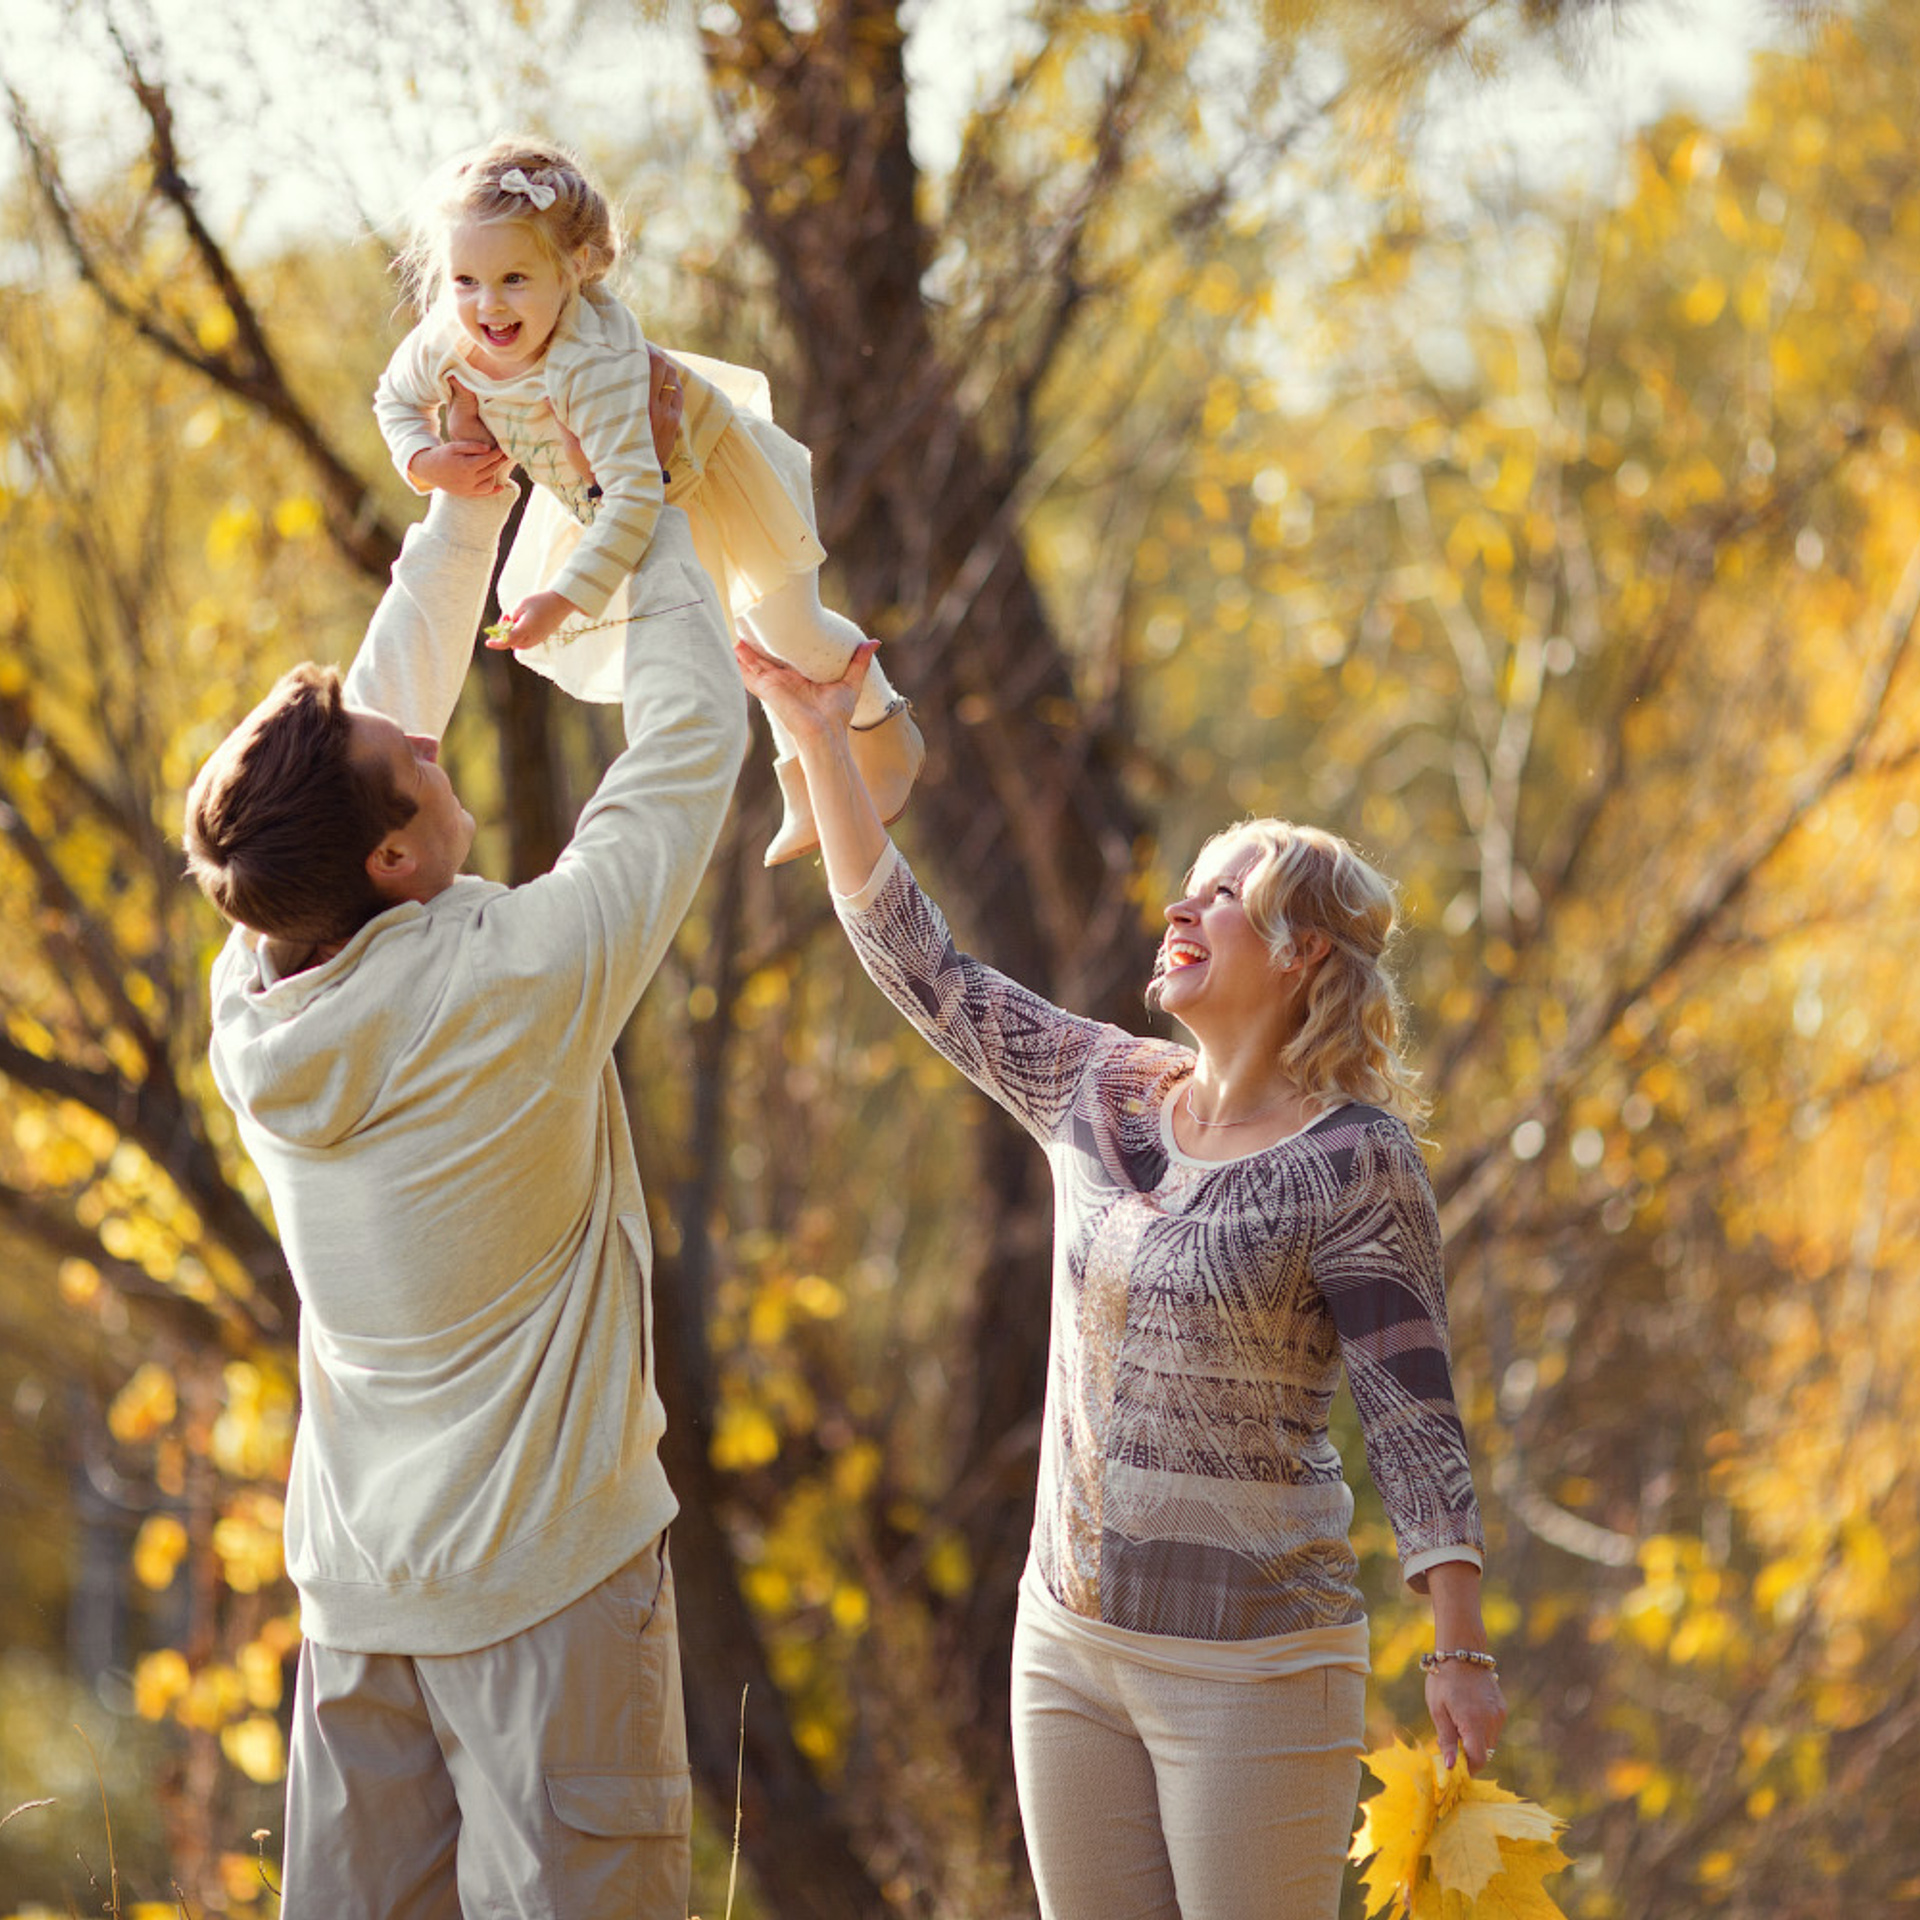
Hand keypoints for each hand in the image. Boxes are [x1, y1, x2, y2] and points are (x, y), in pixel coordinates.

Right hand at [408, 438, 509, 497]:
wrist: (427, 469)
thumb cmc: (441, 454)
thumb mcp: (454, 446)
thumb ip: (471, 446)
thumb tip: (488, 448)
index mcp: (466, 466)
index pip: (488, 459)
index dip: (498, 453)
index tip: (504, 447)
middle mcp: (469, 480)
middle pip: (491, 470)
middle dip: (500, 461)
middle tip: (507, 454)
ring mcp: (468, 489)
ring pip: (489, 483)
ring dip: (495, 474)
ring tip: (498, 465)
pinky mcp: (466, 494)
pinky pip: (483, 494)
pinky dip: (493, 491)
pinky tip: (500, 486)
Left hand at [488, 589, 580, 651]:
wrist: (562, 603)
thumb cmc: (541, 601)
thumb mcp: (521, 604)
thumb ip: (512, 617)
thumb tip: (509, 626)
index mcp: (526, 629)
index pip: (508, 641)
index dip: (496, 643)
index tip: (487, 643)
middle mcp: (533, 637)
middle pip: (513, 643)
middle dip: (505, 635)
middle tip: (504, 618)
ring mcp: (539, 638)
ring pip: (520, 643)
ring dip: (514, 635)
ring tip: (514, 618)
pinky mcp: (543, 637)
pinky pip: (528, 641)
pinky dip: (522, 635)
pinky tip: (522, 622)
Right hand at [546, 351, 681, 494]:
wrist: (630, 488)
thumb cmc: (600, 467)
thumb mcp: (576, 446)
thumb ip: (563, 419)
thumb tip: (548, 396)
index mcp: (625, 406)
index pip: (637, 363)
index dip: (634, 347)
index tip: (623, 342)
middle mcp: (648, 406)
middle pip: (658, 362)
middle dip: (649, 350)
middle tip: (637, 347)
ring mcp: (664, 415)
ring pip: (671, 375)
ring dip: (662, 363)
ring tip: (649, 359)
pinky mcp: (673, 424)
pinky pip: (678, 393)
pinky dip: (673, 381)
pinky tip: (664, 378)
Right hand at [735, 636, 876, 741]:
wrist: (825, 734)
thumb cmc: (837, 715)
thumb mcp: (850, 682)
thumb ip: (858, 662)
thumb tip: (873, 642)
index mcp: (798, 677)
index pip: (784, 654)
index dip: (776, 640)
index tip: (772, 622)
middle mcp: (783, 679)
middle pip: (764, 655)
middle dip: (754, 639)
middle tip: (747, 617)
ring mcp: (772, 684)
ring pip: (752, 662)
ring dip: (742, 647)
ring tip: (732, 627)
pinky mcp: (766, 689)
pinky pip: (746, 675)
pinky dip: (737, 663)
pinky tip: (727, 649)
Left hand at [1426, 1662, 1506, 1773]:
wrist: (1461, 1653)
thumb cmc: (1443, 1681)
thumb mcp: (1437, 1710)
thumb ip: (1446, 1739)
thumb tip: (1451, 1766)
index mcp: (1473, 1722)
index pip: (1478, 1760)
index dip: (1467, 1768)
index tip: (1455, 1767)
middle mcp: (1491, 1720)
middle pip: (1485, 1753)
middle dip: (1469, 1754)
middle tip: (1452, 1743)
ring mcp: (1499, 1714)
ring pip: (1490, 1742)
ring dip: (1476, 1742)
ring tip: (1458, 1723)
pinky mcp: (1502, 1708)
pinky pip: (1494, 1729)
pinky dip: (1483, 1730)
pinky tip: (1468, 1714)